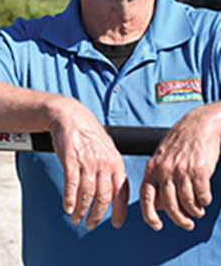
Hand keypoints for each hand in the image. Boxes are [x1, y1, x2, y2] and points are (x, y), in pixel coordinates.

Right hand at [49, 98, 128, 228]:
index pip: (121, 192)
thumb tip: (112, 190)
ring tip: (76, 218)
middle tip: (90, 224)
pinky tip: (67, 207)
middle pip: (103, 198)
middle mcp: (103, 163)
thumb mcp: (106, 148)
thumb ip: (110, 168)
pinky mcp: (70, 160)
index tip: (117, 223)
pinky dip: (69, 200)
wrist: (69, 115)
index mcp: (115, 161)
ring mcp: (87, 162)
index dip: (119, 211)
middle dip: (97, 215)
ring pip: (86, 195)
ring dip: (81, 210)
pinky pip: (71, 186)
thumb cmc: (87, 131)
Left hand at [140, 103, 220, 231]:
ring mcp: (182, 170)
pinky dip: (204, 201)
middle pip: (169, 206)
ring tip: (197, 210)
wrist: (199, 124)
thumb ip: (157, 179)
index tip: (156, 226)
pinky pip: (202, 196)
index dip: (149, 214)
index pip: (146, 196)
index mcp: (152, 167)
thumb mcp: (161, 158)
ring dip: (194, 211)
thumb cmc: (179, 142)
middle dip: (179, 219)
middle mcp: (165, 170)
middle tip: (187, 224)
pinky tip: (205, 198)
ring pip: (187, 203)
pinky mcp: (200, 170)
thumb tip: (156, 205)